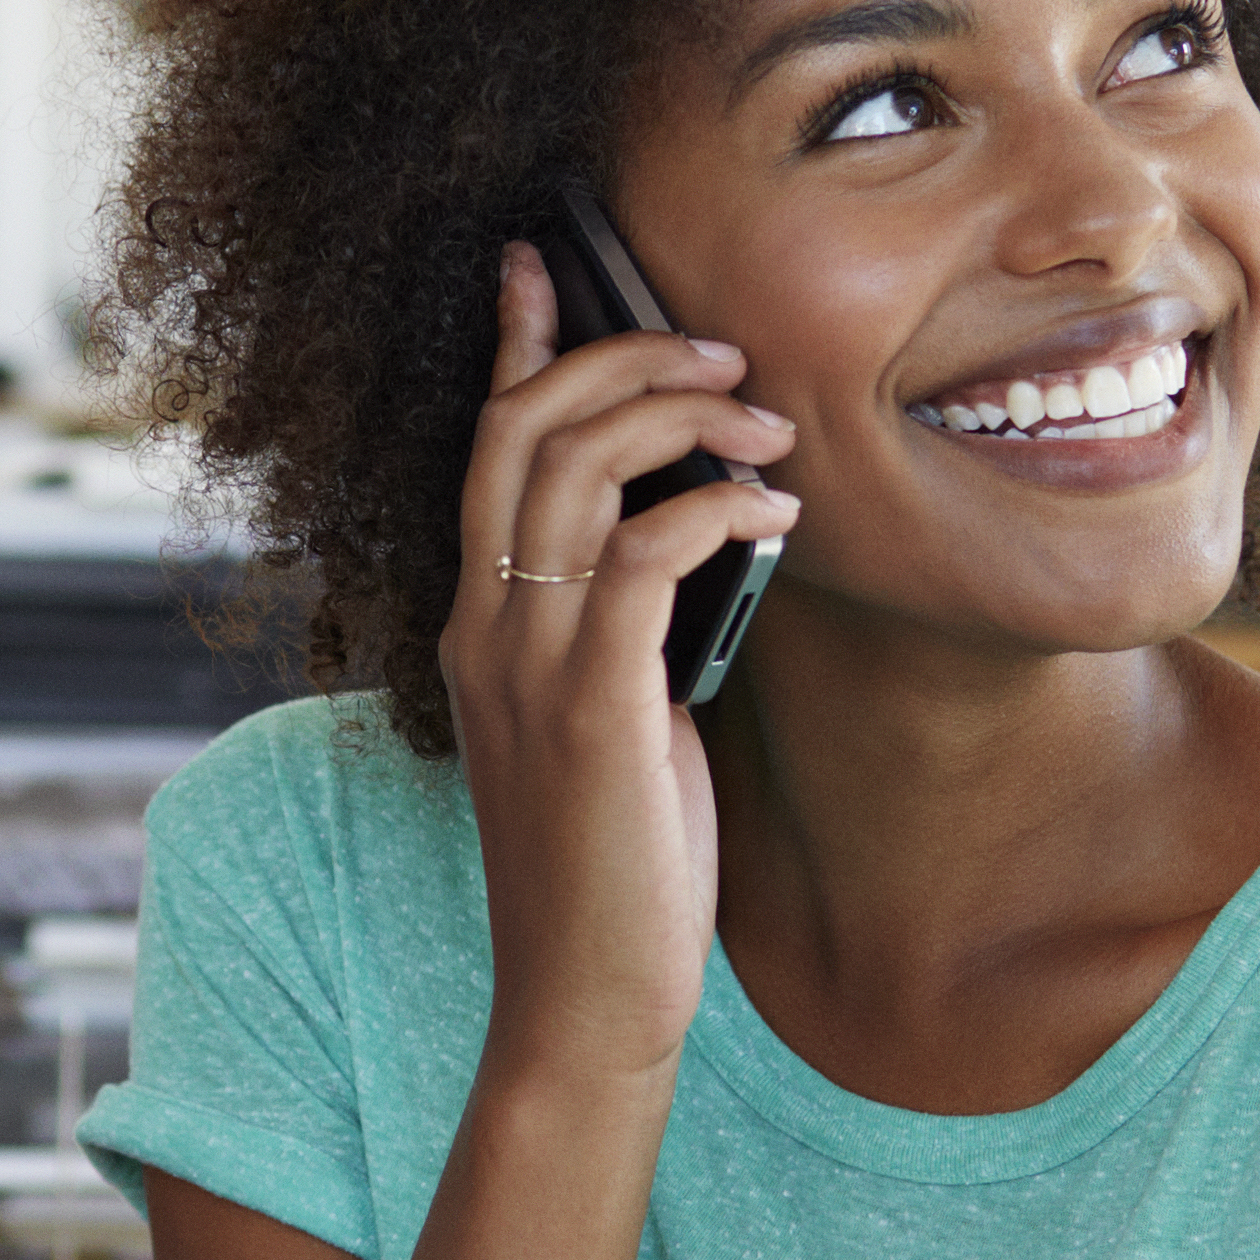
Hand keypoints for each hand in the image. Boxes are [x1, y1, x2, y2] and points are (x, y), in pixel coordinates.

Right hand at [441, 244, 798, 1098]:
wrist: (586, 998)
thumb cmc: (617, 866)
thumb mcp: (614, 720)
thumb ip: (627, 631)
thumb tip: (696, 539)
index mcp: (481, 624)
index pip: (482, 445)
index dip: (514, 342)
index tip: (542, 261)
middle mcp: (487, 627)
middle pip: (524, 426)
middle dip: (624, 357)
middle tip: (722, 352)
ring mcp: (530, 663)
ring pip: (578, 468)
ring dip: (683, 419)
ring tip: (767, 426)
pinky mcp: (592, 706)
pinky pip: (648, 555)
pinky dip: (718, 509)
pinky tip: (777, 518)